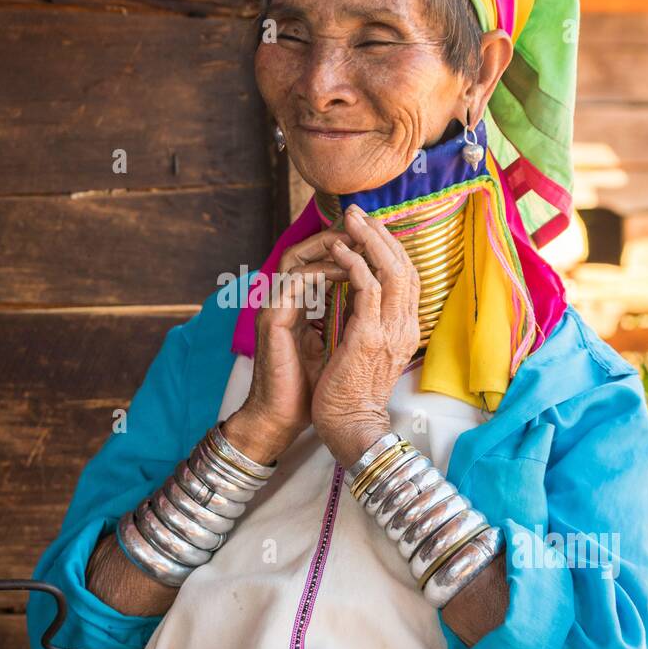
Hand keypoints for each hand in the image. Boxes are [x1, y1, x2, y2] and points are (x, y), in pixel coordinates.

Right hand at [221, 227, 355, 465]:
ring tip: (360, 246)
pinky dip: (322, 272)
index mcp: (297, 304)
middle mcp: (283, 301)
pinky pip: (295, 281)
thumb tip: (375, 296)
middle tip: (367, 230)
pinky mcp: (272, 320)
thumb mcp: (336, 342)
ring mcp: (274, 307)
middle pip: (304, 250)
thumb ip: (346, 315)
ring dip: (330, 248)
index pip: (317, 260)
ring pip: (296, 258)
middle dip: (337, 237)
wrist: (284, 418)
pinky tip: (349, 274)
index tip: (375, 242)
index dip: (345, 246)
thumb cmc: (309, 386)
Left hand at [311, 203, 420, 467]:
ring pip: (392, 270)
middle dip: (382, 235)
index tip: (370, 228)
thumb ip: (369, 324)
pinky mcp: (369, 336)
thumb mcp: (368, 352)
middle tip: (360, 213)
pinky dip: (355, 262)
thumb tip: (357, 299)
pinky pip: (368, 288)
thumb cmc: (351, 394)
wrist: (349, 428)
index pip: (408, 278)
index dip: (391, 248)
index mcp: (405, 330)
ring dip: (370, 239)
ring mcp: (391, 331)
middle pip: (405, 266)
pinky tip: (340, 248)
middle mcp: (405, 327)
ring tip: (350, 219)